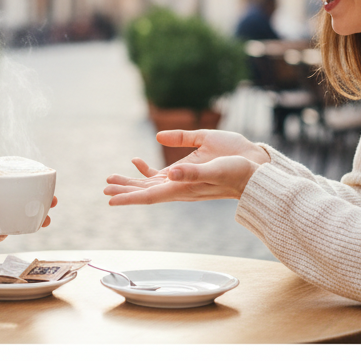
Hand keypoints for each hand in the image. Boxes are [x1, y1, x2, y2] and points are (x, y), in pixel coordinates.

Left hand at [104, 129, 268, 205]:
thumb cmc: (238, 171)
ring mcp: (182, 181)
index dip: (129, 198)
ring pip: (150, 184)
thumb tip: (171, 172)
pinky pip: (161, 175)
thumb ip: (194, 171)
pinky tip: (137, 161)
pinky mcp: (188, 173)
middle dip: (124, 189)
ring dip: (131, 181)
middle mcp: (180, 187)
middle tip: (105, 186)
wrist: (256, 172)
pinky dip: (146, 169)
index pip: (149, 196)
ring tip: (112, 178)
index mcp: (183, 188)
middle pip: (145, 192)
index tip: (110, 199)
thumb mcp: (216, 168)